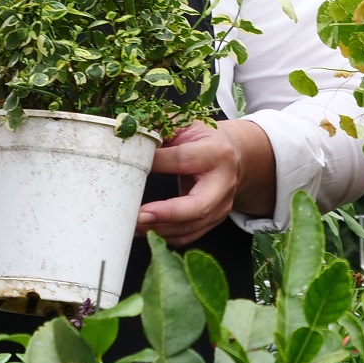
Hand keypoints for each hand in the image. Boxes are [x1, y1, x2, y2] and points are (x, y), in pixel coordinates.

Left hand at [141, 118, 271, 245]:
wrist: (234, 155)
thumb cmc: (204, 140)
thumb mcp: (186, 126)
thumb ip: (162, 129)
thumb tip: (131, 136)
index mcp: (216, 153)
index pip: (182, 160)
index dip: (155, 164)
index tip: (129, 167)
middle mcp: (223, 183)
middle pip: (198, 207)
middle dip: (165, 215)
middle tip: (137, 215)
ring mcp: (222, 206)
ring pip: (190, 227)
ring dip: (158, 229)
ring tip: (131, 224)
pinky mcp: (214, 220)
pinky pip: (187, 235)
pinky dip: (164, 235)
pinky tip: (144, 230)